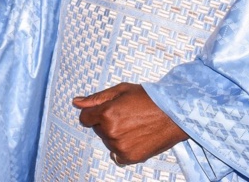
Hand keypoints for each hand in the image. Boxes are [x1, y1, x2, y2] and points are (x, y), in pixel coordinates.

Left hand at [72, 82, 187, 165]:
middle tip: (126, 115)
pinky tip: (134, 138)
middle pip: (97, 129)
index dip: (93, 113)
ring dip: (114, 135)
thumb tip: (76, 102)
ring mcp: (120, 147)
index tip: (105, 110)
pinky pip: (116, 155)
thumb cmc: (148, 98)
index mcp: (106, 114)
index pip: (84, 118)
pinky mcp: (130, 157)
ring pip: (107, 141)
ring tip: (133, 125)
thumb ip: (96, 98)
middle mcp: (111, 132)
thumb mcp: (121, 90)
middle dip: (106, 122)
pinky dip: (122, 148)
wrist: (173, 113)